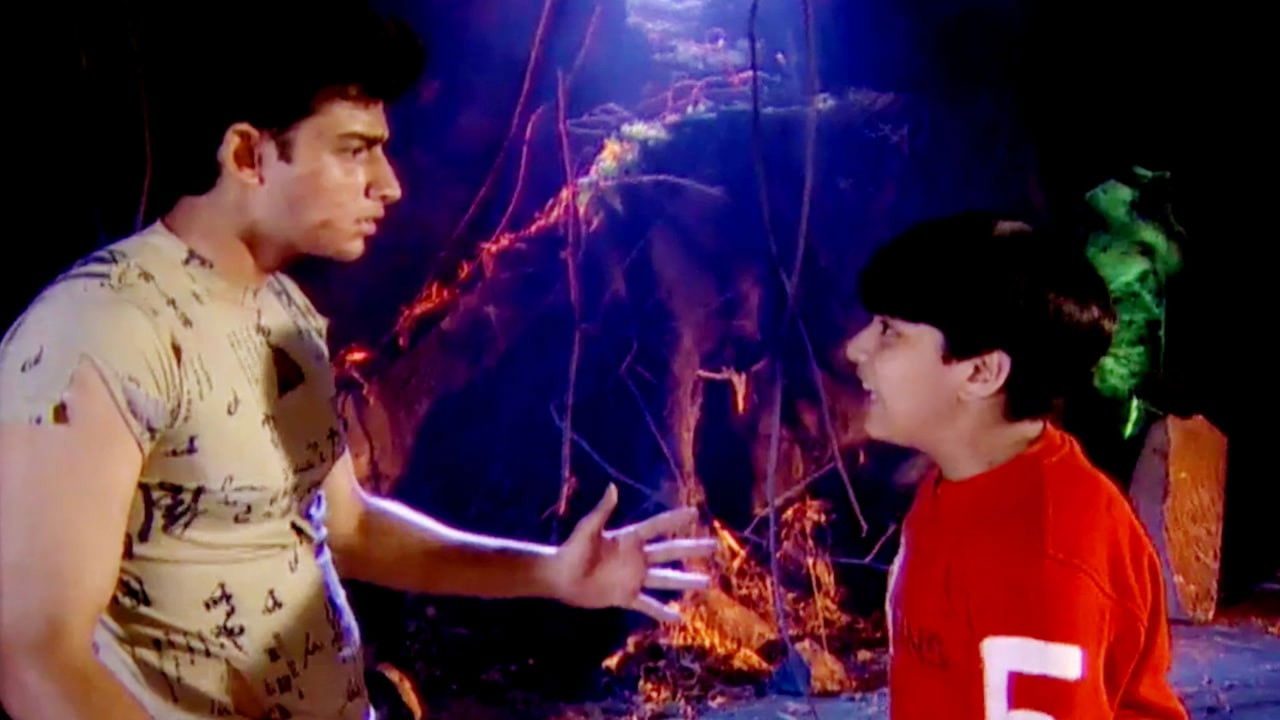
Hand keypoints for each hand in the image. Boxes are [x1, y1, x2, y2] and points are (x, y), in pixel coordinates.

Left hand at [551, 484, 715, 621]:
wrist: (559, 577)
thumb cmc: (571, 549)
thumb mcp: (587, 529)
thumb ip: (602, 511)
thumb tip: (612, 488)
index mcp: (628, 539)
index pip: (657, 527)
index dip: (675, 520)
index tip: (695, 513)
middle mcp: (636, 558)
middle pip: (670, 552)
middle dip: (692, 549)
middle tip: (714, 546)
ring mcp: (633, 578)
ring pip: (665, 580)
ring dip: (685, 581)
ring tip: (707, 582)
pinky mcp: (625, 596)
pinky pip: (647, 604)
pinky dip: (662, 612)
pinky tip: (679, 617)